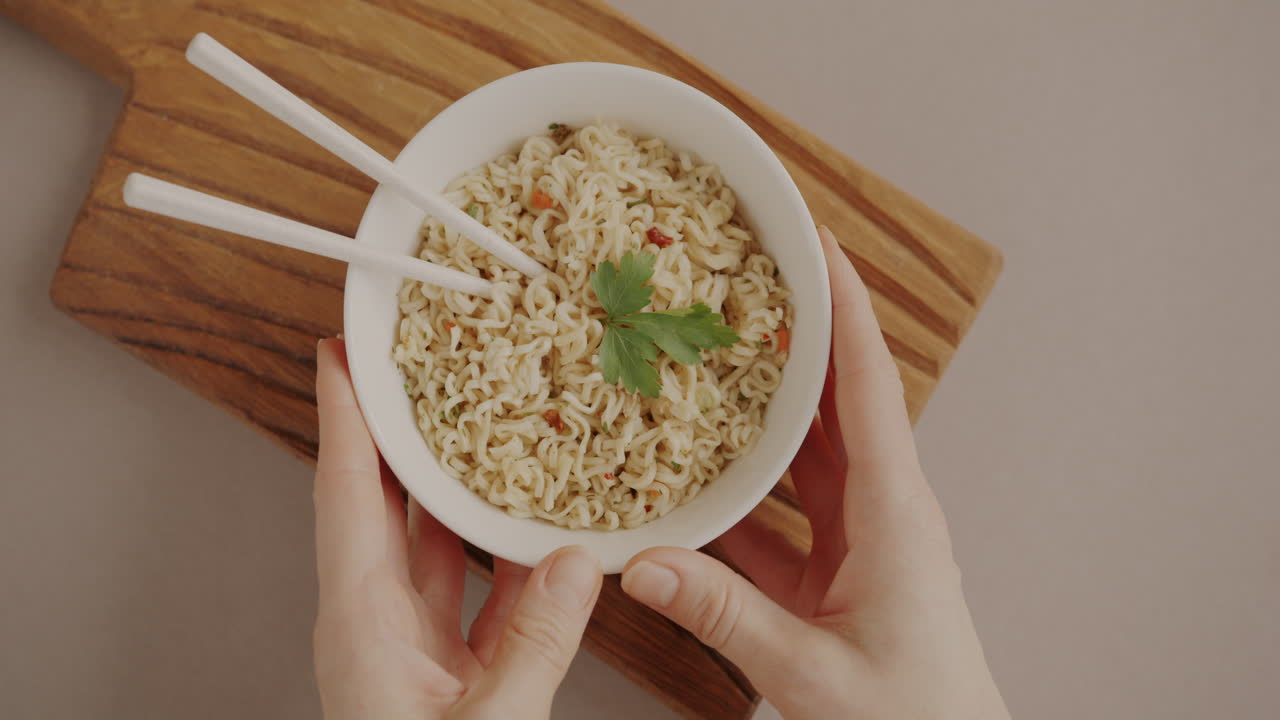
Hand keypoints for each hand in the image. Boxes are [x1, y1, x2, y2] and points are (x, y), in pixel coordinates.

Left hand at [311, 340, 602, 719]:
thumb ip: (536, 643)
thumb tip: (578, 563)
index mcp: (360, 626)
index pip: (344, 495)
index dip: (343, 417)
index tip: (339, 355)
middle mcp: (375, 627)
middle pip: (383, 505)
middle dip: (398, 433)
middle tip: (417, 368)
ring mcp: (411, 650)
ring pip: (434, 547)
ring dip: (459, 492)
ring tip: (490, 433)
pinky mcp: (449, 676)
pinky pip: (479, 597)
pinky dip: (508, 563)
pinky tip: (542, 539)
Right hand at [619, 227, 1009, 718]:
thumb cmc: (913, 717)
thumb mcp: (812, 670)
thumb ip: (725, 616)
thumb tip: (644, 564)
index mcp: (894, 513)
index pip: (869, 385)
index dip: (844, 308)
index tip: (819, 242)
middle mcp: (884, 508)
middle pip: (839, 398)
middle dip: (802, 331)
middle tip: (756, 273)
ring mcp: (865, 536)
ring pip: (812, 446)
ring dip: (773, 398)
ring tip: (722, 348)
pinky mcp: (842, 567)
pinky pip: (788, 505)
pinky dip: (749, 480)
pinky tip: (702, 468)